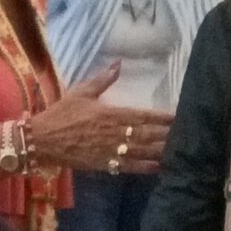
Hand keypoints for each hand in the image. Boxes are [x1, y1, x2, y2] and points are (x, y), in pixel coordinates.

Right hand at [28, 68, 173, 175]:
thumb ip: (102, 79)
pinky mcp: (104, 164)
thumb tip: (118, 63)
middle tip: (189, 135)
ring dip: (162, 151)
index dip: (164, 117)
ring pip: (143, 151)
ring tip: (181, 151)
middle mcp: (115, 133)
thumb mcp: (81, 92)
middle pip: (149, 134)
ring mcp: (111, 150)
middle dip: (169, 135)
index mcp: (112, 113)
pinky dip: (145, 167)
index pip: (144, 115)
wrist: (42, 140)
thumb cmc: (61, 114)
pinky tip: (159, 167)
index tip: (181, 117)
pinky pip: (129, 167)